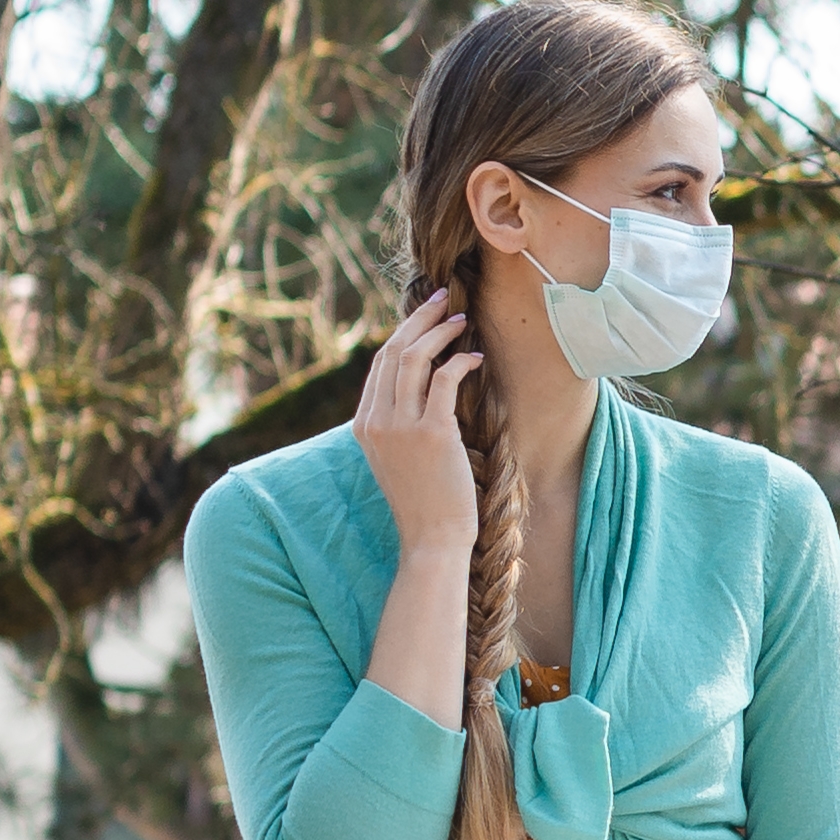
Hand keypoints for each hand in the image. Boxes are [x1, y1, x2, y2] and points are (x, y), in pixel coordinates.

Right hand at [359, 286, 480, 565]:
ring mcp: (399, 427)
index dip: (404, 333)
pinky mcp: (430, 433)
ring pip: (413, 358)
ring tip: (461, 319)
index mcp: (364, 425)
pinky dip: (459, 361)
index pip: (380, 364)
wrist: (432, 539)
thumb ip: (399, 423)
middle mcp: (375, 421)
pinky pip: (442, 380)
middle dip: (418, 319)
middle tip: (442, 300)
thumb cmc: (425, 501)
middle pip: (392, 351)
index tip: (425, 316)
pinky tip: (475, 357)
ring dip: (439, 332)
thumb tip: (421, 387)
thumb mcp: (398, 457)